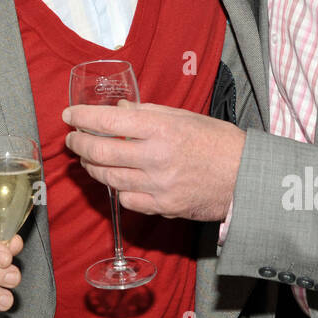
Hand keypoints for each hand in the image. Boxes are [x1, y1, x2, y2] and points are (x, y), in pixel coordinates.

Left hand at [63, 102, 244, 220]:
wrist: (247, 178)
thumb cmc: (218, 142)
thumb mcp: (185, 116)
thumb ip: (148, 113)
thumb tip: (118, 110)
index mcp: (162, 128)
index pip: (108, 121)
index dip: (82, 118)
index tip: (70, 116)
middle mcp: (156, 157)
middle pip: (100, 151)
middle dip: (79, 144)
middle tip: (72, 139)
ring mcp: (158, 185)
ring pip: (108, 177)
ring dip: (92, 166)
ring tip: (88, 157)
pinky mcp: (163, 207)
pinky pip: (126, 199)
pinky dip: (116, 188)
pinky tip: (116, 179)